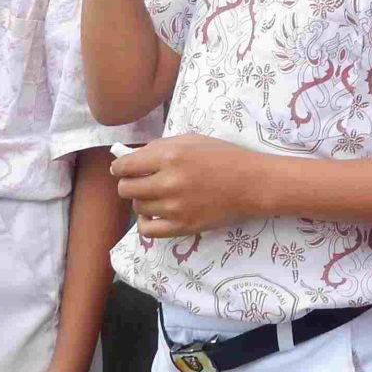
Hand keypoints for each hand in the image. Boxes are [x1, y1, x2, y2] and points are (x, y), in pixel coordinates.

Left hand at [112, 135, 265, 237]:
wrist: (252, 183)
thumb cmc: (224, 156)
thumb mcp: (191, 140)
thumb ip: (159, 148)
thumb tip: (130, 158)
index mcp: (170, 156)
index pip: (125, 166)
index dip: (119, 167)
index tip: (122, 169)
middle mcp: (168, 182)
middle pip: (126, 189)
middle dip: (129, 184)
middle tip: (141, 181)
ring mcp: (174, 207)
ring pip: (137, 208)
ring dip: (142, 201)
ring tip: (158, 195)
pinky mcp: (182, 227)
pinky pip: (147, 230)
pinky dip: (146, 222)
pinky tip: (155, 214)